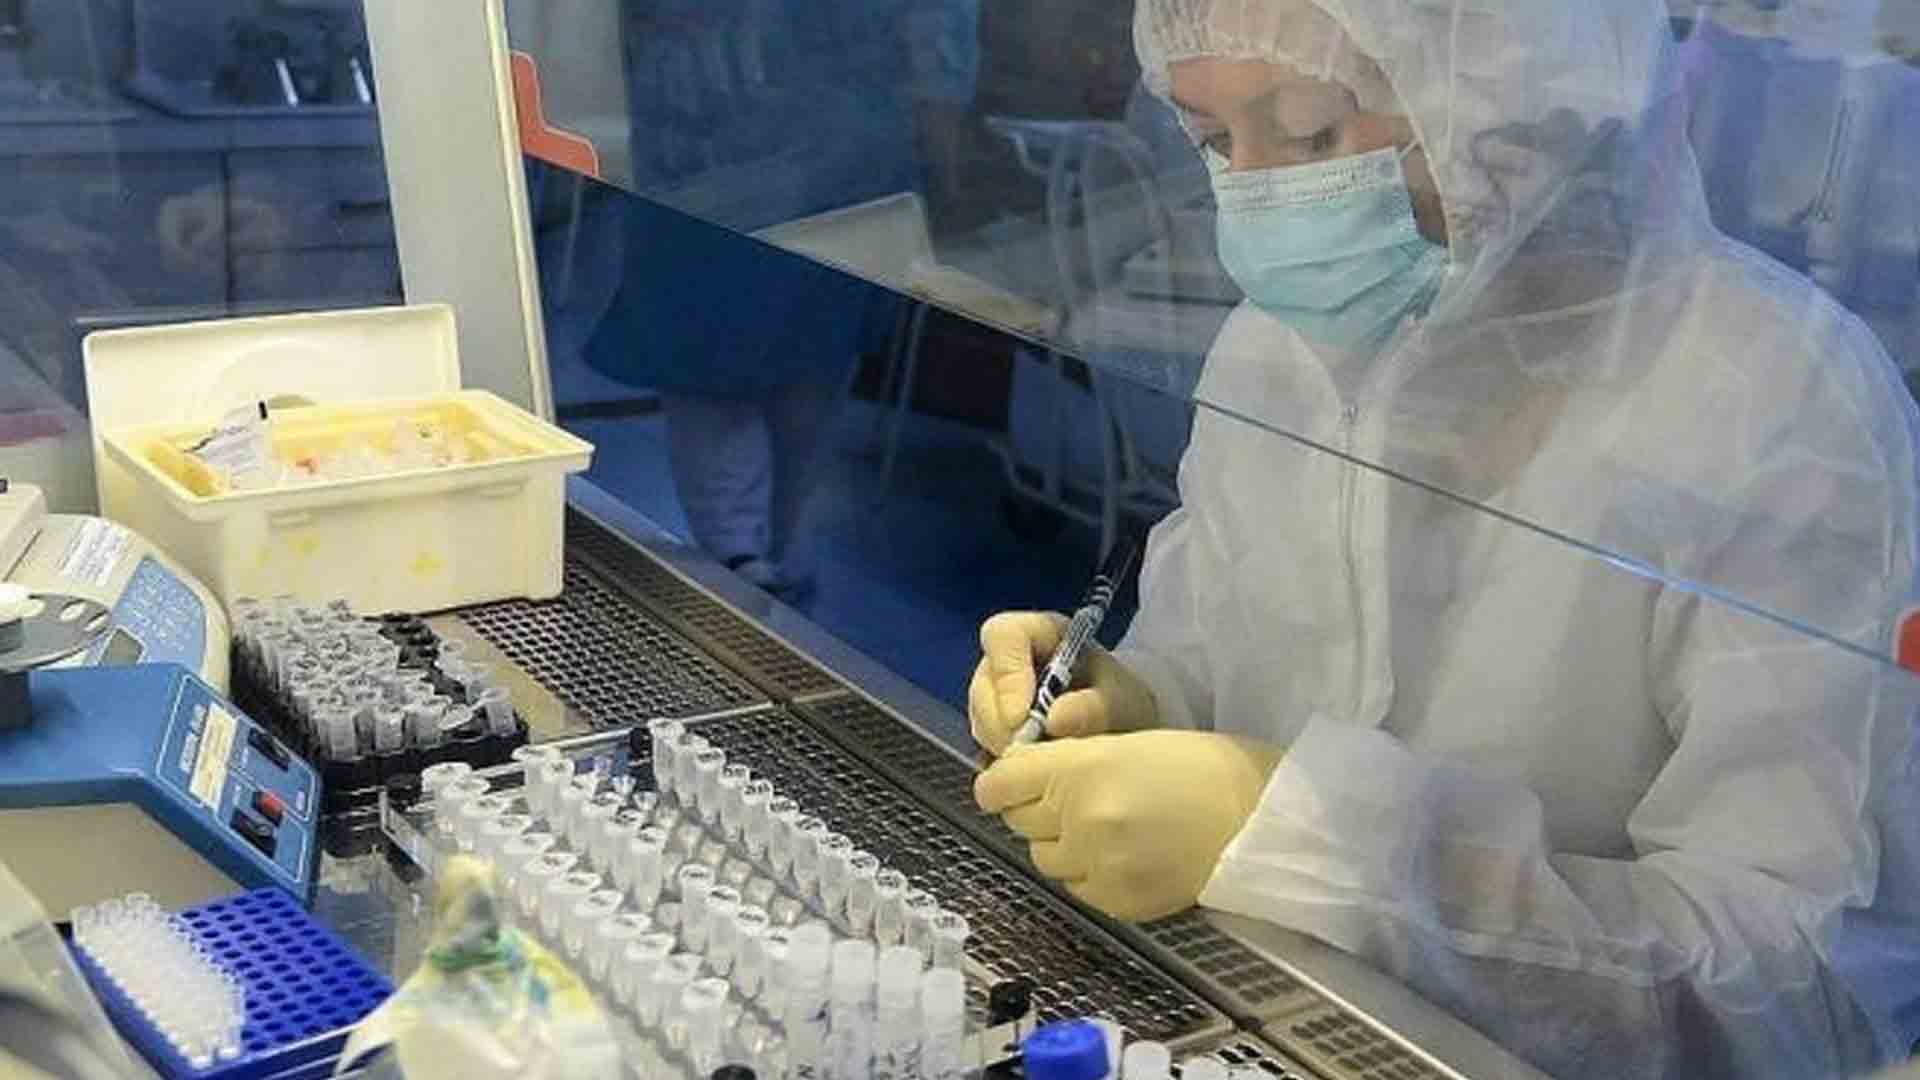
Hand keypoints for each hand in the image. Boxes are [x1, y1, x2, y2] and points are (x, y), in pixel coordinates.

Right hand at [967, 610, 1158, 754]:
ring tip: (1041, 764)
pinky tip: (1029, 774)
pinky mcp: (993, 729)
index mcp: (1040, 633)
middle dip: (1001, 724)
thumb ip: (1095, 706)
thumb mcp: (1123, 701)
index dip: (1006, 674)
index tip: (1021, 717)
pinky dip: (1002, 764)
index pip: (1003, 636)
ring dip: (1003, 747)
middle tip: (1030, 754)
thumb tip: (1053, 720)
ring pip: (980, 720)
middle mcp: (1011, 661)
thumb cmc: (1123, 703)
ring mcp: (996, 695)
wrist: (1126, 732)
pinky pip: (982, 747)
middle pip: (984, 685)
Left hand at [974, 730, 1280, 920]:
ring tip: (1103, 830)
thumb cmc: (1195, 766)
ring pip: (1044, 859)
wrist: (1254, 817)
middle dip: (1036, 811)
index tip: (1011, 784)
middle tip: (1072, 801)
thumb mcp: (1124, 741)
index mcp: (1079, 768)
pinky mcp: (1115, 901)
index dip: (1001, 784)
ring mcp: (1097, 864)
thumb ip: (1066, 763)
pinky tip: (1122, 855)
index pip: (998, 785)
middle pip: (1018, 822)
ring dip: (1061, 845)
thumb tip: (1016, 781)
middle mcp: (1079, 819)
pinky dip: (1089, 874)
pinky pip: (1076, 888)